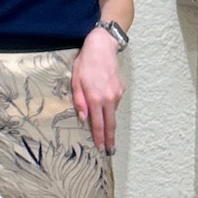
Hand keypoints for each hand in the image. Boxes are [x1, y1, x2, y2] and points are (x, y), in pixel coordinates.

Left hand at [71, 27, 125, 154]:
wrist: (102, 47)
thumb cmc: (85, 63)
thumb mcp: (75, 81)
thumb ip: (79, 101)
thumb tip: (84, 118)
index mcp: (96, 98)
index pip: (98, 124)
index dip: (100, 138)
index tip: (101, 148)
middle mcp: (109, 98)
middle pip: (111, 124)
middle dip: (110, 139)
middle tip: (110, 150)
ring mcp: (117, 93)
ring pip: (112, 112)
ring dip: (109, 121)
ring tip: (105, 131)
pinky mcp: (122, 88)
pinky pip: (115, 102)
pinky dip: (109, 107)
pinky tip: (104, 104)